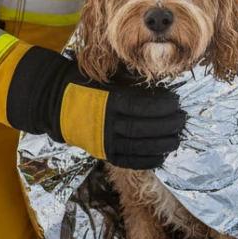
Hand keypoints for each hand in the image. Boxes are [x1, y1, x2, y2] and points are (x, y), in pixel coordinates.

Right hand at [64, 80, 186, 169]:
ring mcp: (103, 141)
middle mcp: (105, 124)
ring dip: (162, 143)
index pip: (140, 106)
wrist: (55, 104)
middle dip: (167, 125)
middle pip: (143, 128)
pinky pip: (129, 162)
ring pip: (138, 147)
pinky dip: (148, 160)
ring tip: (177, 137)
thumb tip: (162, 87)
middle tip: (182, 119)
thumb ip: (131, 82)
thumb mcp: (106, 77)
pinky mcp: (103, 154)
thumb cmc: (85, 85)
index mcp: (106, 101)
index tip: (176, 101)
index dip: (162, 105)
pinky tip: (162, 155)